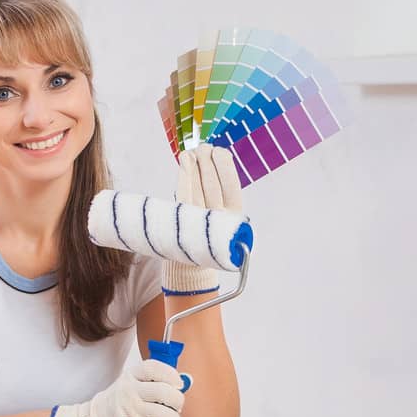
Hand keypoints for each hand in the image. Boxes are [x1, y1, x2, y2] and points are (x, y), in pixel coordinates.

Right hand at [50, 360, 191, 416]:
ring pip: (167, 415)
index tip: (178, 384)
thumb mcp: (132, 383)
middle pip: (164, 392)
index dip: (171, 375)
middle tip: (176, 405)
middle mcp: (130, 392)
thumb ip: (156, 380)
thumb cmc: (121, 401)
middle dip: (177, 400)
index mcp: (130, 377)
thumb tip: (187, 381)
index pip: (154, 369)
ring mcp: (132, 412)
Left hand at [164, 145, 242, 295]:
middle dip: (207, 161)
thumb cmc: (205, 238)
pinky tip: (184, 162)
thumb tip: (212, 162)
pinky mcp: (183, 222)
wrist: (190, 269)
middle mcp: (219, 219)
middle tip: (203, 147)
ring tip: (192, 151)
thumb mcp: (217, 219)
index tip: (219, 151)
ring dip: (195, 165)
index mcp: (234, 217)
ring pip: (198, 187)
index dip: (224, 167)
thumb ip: (215, 196)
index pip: (231, 186)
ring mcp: (200, 221)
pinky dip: (184, 177)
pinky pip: (184, 195)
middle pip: (212, 183)